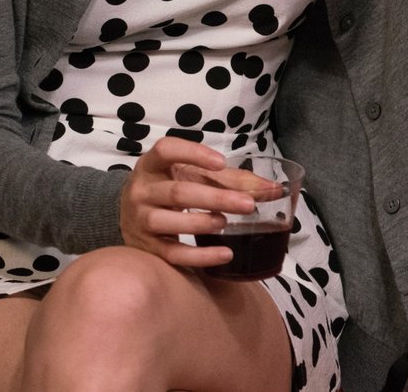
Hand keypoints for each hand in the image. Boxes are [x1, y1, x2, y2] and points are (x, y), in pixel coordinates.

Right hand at [118, 137, 255, 268]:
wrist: (131, 216)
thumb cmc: (171, 188)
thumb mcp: (194, 176)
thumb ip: (233, 180)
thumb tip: (276, 190)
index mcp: (152, 164)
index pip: (166, 150)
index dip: (193, 153)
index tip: (221, 162)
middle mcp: (141, 190)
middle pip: (177, 192)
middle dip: (215, 197)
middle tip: (248, 205)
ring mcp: (140, 220)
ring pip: (166, 222)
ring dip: (200, 223)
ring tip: (226, 223)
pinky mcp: (146, 247)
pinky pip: (172, 253)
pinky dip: (200, 256)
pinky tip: (225, 254)